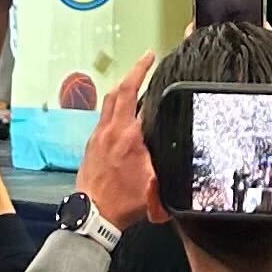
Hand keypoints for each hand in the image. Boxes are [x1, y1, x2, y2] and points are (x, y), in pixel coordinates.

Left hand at [71, 52, 157, 228]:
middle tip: (144, 63)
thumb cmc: (122, 202)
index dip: (142, 71)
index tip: (150, 57)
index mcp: (127, 135)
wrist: (93, 215)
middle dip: (132, 73)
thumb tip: (180, 153)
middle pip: (118, 91)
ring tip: (135, 86)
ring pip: (108, 103)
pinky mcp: (91, 146)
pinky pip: (104, 118)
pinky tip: (123, 117)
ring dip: (122, 90)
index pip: (133, 93)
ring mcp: (97, 137)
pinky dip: (115, 109)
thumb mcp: (155, 183)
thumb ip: (167, 163)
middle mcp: (109, 130)